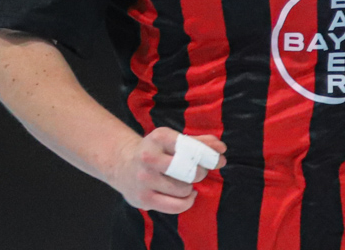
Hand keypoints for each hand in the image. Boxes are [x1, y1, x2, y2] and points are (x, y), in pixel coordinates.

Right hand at [107, 127, 226, 212]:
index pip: (192, 147)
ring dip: (190, 187)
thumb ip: (199, 142)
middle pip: (189, 170)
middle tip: (199, 171)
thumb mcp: (174, 140)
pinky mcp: (144, 199)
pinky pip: (176, 206)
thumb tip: (222, 149)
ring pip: (183, 189)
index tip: (219, 158)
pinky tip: (187, 194)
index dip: (209, 154)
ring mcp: (145, 179)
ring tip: (184, 182)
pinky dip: (187, 201)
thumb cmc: (156, 151)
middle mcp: (149, 157)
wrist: (122, 165)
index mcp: (159, 137)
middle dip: (200, 172)